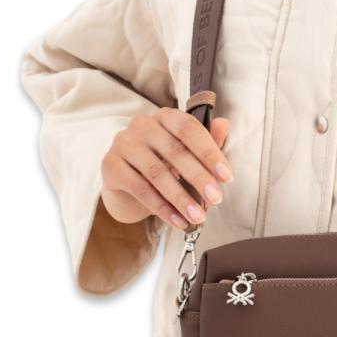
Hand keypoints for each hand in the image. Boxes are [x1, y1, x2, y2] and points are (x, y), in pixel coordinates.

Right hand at [101, 109, 231, 230]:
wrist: (128, 186)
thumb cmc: (163, 164)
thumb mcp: (188, 154)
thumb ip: (207, 140)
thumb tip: (224, 125)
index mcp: (165, 116)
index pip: (189, 128)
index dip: (209, 152)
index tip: (226, 176)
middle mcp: (142, 125)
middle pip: (175, 151)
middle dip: (199, 178)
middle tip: (216, 199)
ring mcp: (123, 143)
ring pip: (157, 172)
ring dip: (181, 198)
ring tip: (198, 216)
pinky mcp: (110, 165)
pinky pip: (140, 189)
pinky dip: (162, 207)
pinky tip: (177, 220)